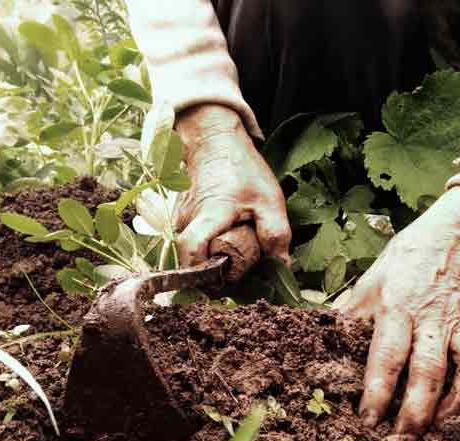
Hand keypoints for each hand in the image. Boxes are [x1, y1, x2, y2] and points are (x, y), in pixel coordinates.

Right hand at [173, 104, 291, 268]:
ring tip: (237, 253)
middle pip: (193, 261)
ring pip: (193, 253)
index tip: (230, 280)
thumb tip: (280, 268)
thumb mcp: (269, 201)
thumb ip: (276, 235)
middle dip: (216, 273)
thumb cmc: (242, 169)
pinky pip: (192, 243)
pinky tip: (227, 242)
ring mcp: (179, 220)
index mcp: (207, 216)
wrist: (214, 141)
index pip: (193, 255)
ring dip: (213, 260)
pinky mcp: (180, 219)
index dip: (207, 276)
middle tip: (241, 271)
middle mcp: (185, 220)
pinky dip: (208, 248)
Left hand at [338, 187, 459, 440]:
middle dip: (417, 412)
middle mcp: (433, 318)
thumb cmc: (400, 266)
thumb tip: (316, 347)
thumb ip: (347, 318)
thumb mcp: (366, 284)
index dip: (378, 392)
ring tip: (445, 427)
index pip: (387, 356)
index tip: (368, 423)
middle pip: (429, 370)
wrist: (449, 235)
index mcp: (397, 308)